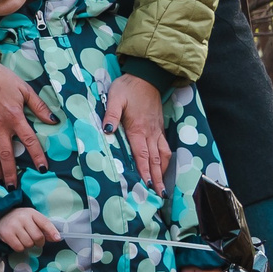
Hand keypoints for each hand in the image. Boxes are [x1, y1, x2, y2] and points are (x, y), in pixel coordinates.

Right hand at [0, 51, 53, 187]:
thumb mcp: (25, 89)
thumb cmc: (3, 79)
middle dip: (10, 172)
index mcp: (14, 117)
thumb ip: (39, 106)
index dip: (37, 156)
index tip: (43, 168)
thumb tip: (53, 120)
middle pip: (7, 154)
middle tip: (13, 187)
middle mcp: (0, 125)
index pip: (29, 141)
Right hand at [0, 207, 61, 251]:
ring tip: (24, 239)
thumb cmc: (20, 219)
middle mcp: (23, 218)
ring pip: (28, 244)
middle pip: (38, 237)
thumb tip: (56, 238)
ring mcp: (14, 226)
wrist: (0, 216)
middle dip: (39, 242)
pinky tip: (17, 241)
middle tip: (34, 241)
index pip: (45, 223)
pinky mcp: (6, 234)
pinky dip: (20, 248)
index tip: (57, 238)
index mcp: (31, 213)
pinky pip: (19, 248)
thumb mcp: (33, 219)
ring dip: (28, 245)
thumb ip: (45, 228)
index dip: (52, 232)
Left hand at [103, 74, 168, 191]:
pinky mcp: (159, 127)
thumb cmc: (129, 87)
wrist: (147, 76)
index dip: (144, 172)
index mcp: (138, 128)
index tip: (147, 187)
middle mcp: (150, 132)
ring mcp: (157, 130)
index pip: (142, 155)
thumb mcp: (115, 97)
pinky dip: (165, 160)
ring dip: (162, 171)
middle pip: (154, 160)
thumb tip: (107, 131)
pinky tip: (163, 167)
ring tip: (162, 186)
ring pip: (163, 155)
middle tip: (159, 196)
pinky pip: (165, 147)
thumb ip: (111, 115)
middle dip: (156, 179)